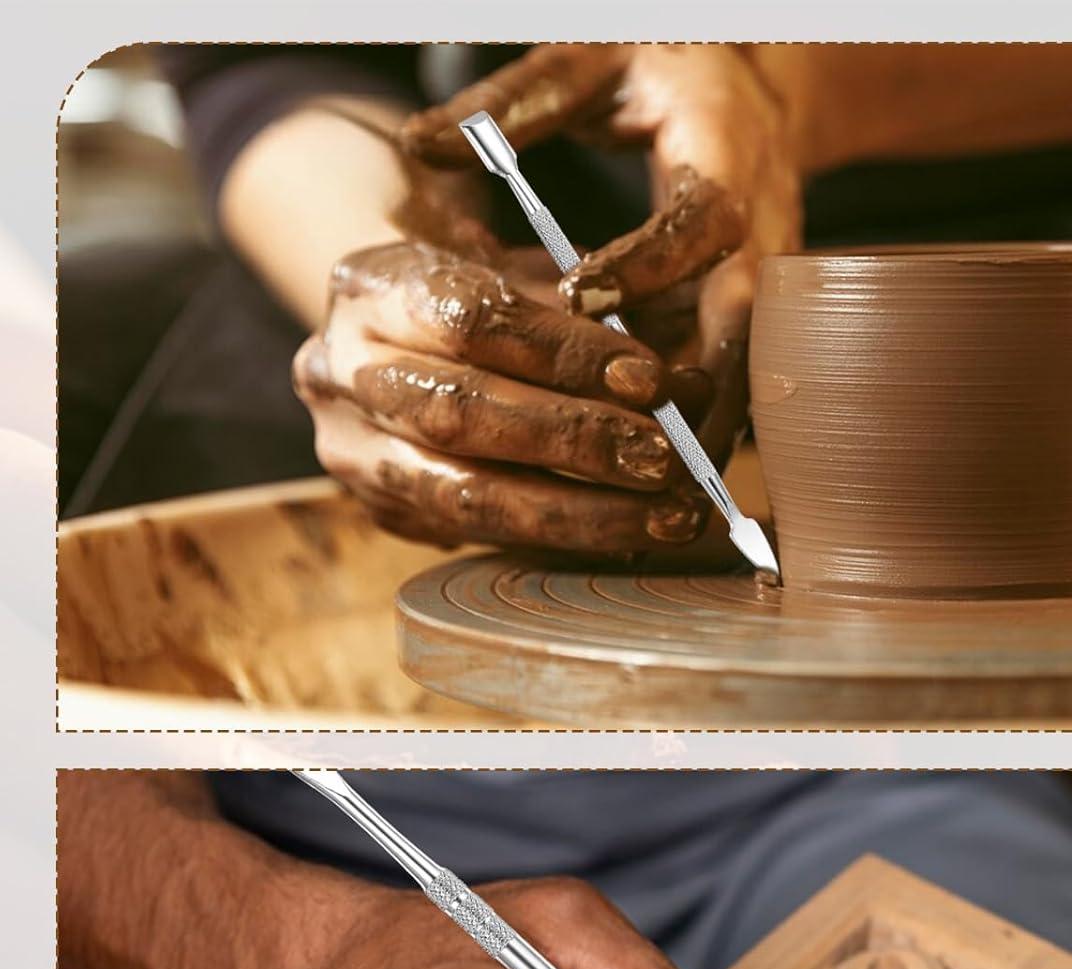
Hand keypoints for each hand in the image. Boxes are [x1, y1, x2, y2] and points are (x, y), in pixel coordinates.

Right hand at [292, 234, 711, 552]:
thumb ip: (589, 317)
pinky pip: (478, 539)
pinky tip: (629, 541)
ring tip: (666, 518)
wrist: (395, 340)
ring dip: (580, 513)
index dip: (565, 353)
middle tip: (666, 461)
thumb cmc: (482, 294)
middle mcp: (339, 369)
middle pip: (461, 413)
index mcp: (370, 284)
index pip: (470, 318)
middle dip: (575, 441)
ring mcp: (351, 450)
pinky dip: (561, 542)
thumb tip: (682, 389)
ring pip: (465, 495)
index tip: (651, 379)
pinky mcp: (382, 510)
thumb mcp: (521, 271)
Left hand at [402, 42, 803, 467]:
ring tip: (643, 494)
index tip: (577, 296)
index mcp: (724, 156)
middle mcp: (761, 231)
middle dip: (686, 396)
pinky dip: (694, 431)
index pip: (697, 220)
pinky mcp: (755, 319)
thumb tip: (417, 144)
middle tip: (625, 447)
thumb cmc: (664, 69)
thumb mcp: (591, 61)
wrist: (758, 88)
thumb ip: (511, 104)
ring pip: (740, 375)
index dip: (644, 264)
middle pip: (738, 326)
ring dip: (696, 434)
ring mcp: (766, 285)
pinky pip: (729, 384)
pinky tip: (653, 485)